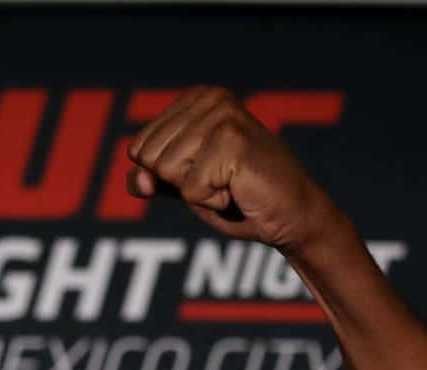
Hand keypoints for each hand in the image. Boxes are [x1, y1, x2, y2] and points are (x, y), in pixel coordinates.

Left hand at [126, 87, 339, 250]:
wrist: (290, 215)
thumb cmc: (238, 197)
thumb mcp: (182, 185)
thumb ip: (151, 177)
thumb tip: (137, 179)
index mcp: (195, 99)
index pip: (138, 147)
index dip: (166, 175)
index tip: (205, 173)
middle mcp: (210, 98)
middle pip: (148, 157)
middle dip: (179, 183)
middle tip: (220, 180)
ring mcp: (223, 116)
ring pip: (166, 170)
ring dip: (197, 192)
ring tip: (231, 183)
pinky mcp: (233, 141)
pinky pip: (190, 190)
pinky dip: (212, 201)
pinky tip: (240, 190)